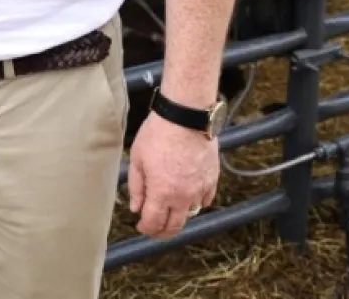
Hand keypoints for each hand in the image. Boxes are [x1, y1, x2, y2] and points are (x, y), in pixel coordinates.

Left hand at [128, 112, 218, 239]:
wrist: (186, 117)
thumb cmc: (159, 133)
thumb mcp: (137, 158)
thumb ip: (136, 186)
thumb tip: (136, 207)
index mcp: (161, 192)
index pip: (154, 223)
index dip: (146, 229)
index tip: (141, 226)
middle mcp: (182, 196)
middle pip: (174, 226)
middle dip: (162, 232)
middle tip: (155, 229)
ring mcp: (200, 189)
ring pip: (190, 214)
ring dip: (179, 216)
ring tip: (170, 211)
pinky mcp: (212, 179)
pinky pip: (206, 200)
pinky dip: (196, 203)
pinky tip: (188, 197)